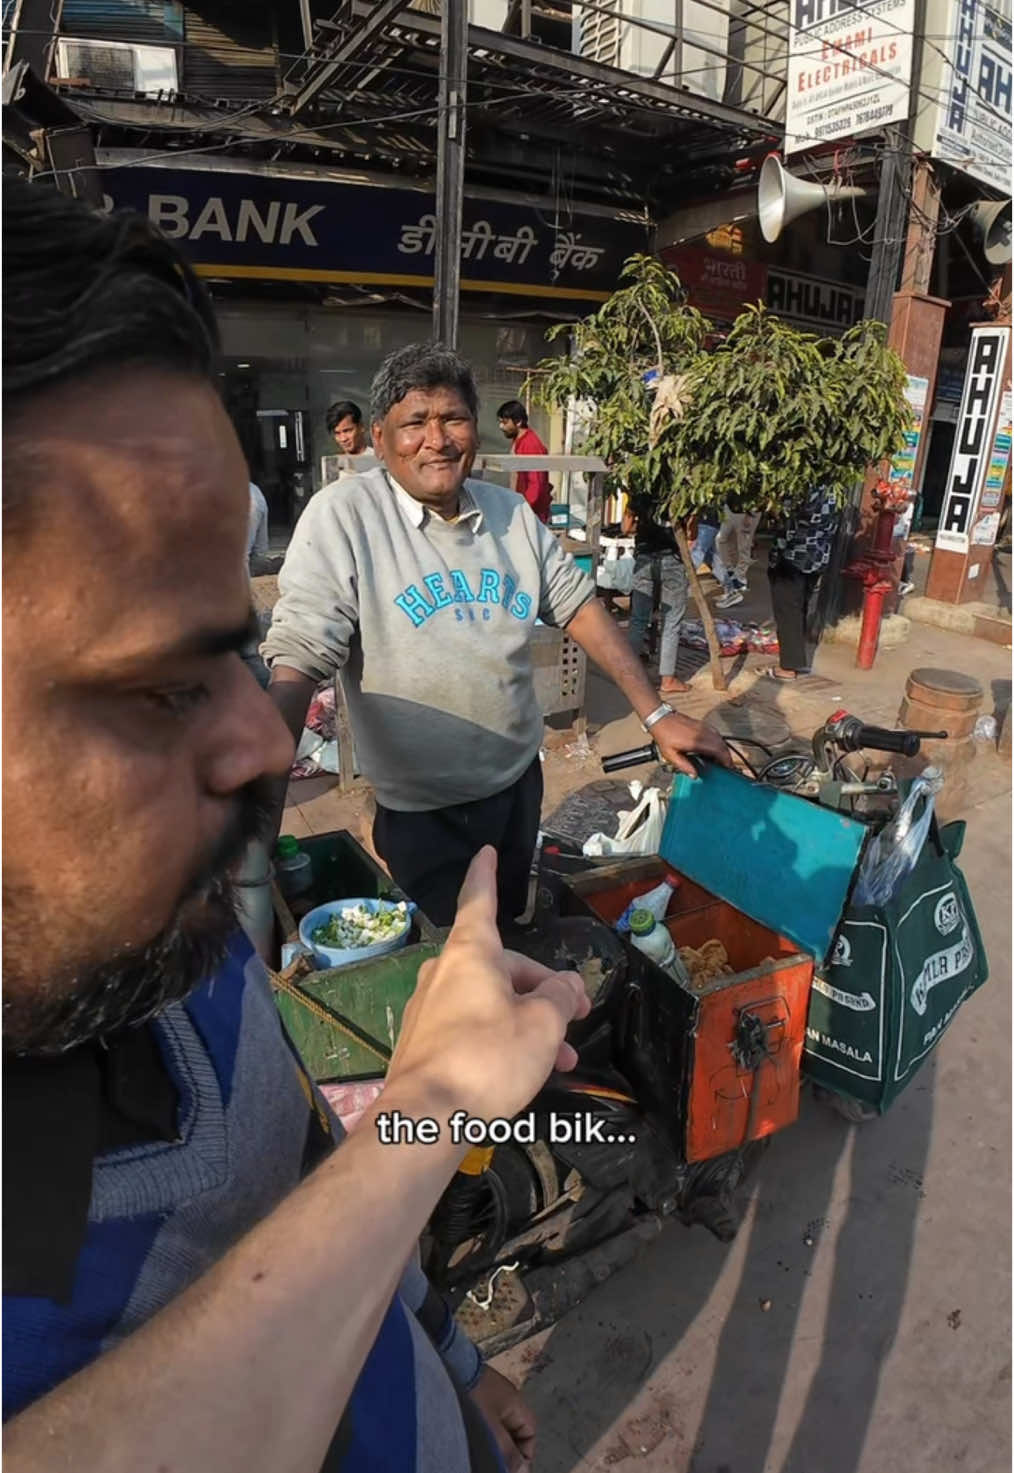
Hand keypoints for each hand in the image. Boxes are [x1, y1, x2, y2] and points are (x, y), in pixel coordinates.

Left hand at [388, 847, 590, 1124]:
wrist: (425, 1120)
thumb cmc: (488, 1060)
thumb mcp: (543, 1026)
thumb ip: (560, 998)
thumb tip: (563, 986)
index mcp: (470, 954)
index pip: (480, 900)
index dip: (487, 875)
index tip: (486, 851)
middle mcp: (444, 973)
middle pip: (501, 967)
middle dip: (542, 990)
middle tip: (577, 1018)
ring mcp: (428, 1009)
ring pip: (490, 1003)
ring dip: (528, 1023)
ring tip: (562, 1060)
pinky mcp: (423, 1044)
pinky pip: (471, 1029)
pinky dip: (502, 1040)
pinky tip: (526, 1072)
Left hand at [469, 1366, 535, 1470]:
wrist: (448, 1363)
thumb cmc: (472, 1394)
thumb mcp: (491, 1429)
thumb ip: (507, 1451)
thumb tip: (522, 1470)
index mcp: (516, 1403)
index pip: (530, 1433)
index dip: (525, 1453)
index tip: (512, 1468)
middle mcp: (506, 1397)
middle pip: (515, 1431)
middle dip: (508, 1450)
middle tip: (496, 1463)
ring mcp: (490, 1393)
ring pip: (499, 1425)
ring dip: (494, 1441)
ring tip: (481, 1453)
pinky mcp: (474, 1392)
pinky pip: (486, 1417)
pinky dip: (483, 1431)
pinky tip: (471, 1438)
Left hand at [651, 711, 730, 777]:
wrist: (662, 719)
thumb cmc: (664, 736)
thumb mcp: (670, 755)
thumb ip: (683, 766)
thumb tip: (695, 774)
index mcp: (696, 742)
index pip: (718, 751)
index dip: (725, 760)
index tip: (727, 767)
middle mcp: (703, 734)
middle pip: (722, 746)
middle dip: (726, 757)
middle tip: (726, 766)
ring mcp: (704, 728)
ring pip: (721, 739)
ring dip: (723, 750)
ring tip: (720, 760)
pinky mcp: (703, 725)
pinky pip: (716, 734)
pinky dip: (719, 743)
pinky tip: (714, 749)